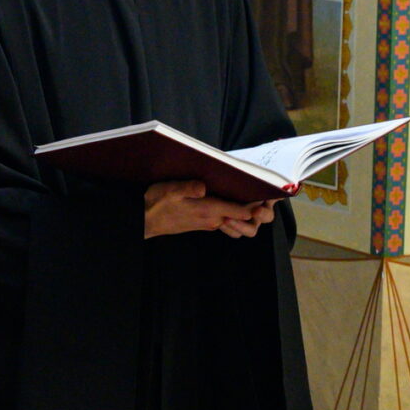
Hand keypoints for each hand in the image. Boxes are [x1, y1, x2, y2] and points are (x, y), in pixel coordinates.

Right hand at [143, 179, 274, 239]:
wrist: (144, 221)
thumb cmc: (157, 204)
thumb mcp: (170, 191)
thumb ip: (187, 188)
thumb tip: (202, 186)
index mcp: (209, 211)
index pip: (242, 212)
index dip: (256, 205)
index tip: (265, 196)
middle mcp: (213, 220)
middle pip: (243, 218)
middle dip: (256, 210)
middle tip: (265, 196)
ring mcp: (209, 223)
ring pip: (235, 221)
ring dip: (244, 212)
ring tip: (250, 196)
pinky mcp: (203, 223)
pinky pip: (225, 220)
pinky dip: (233, 213)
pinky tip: (230, 199)